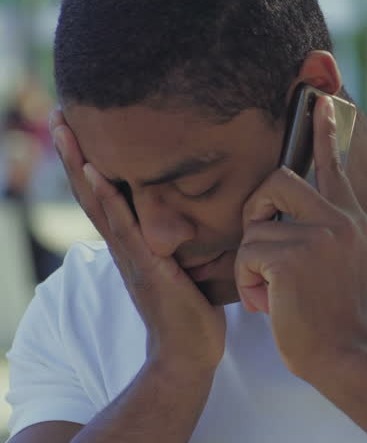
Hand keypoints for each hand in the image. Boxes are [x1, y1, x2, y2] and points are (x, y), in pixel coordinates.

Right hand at [49, 111, 225, 375]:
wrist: (188, 355)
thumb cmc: (192, 311)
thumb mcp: (187, 263)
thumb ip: (184, 238)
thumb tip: (203, 211)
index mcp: (132, 242)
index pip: (106, 193)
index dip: (91, 161)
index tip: (79, 125)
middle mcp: (124, 245)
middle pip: (91, 190)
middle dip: (75, 151)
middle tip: (60, 113)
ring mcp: (130, 254)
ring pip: (99, 201)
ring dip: (81, 163)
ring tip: (66, 129)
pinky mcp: (145, 265)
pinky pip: (123, 225)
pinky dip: (107, 197)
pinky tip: (97, 171)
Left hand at [236, 95, 366, 379]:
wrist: (343, 353)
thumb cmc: (333, 315)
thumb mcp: (341, 261)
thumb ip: (324, 230)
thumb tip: (286, 211)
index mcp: (353, 219)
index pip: (335, 165)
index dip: (325, 131)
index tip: (320, 101)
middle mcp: (341, 220)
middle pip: (280, 180)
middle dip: (257, 208)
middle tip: (263, 246)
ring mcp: (320, 236)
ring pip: (256, 226)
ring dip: (251, 261)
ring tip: (272, 290)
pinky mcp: (293, 256)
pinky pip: (247, 254)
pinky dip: (248, 283)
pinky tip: (271, 302)